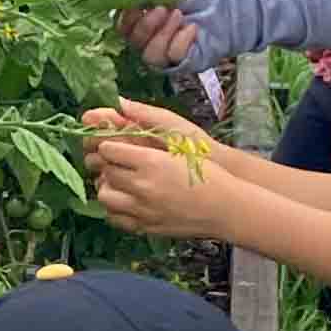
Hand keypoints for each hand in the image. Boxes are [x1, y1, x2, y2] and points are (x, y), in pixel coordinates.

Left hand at [88, 104, 238, 239]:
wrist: (226, 207)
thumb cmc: (207, 170)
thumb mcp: (180, 140)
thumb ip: (148, 122)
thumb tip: (121, 104)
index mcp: (150, 161)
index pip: (109, 150)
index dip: (108, 145)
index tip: (112, 145)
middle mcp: (142, 186)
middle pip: (104, 172)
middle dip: (105, 165)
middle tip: (114, 163)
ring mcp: (142, 210)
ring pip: (104, 197)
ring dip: (106, 187)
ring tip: (118, 182)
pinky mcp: (145, 227)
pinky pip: (115, 218)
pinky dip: (114, 209)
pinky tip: (125, 201)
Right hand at [118, 0, 201, 71]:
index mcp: (149, 13)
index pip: (125, 24)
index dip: (127, 17)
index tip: (136, 5)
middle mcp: (155, 34)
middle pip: (133, 41)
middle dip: (144, 26)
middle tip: (161, 9)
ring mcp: (170, 48)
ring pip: (149, 55)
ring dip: (161, 35)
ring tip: (179, 15)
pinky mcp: (186, 59)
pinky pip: (173, 58)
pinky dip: (180, 43)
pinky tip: (192, 28)